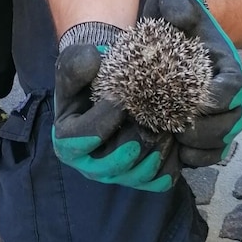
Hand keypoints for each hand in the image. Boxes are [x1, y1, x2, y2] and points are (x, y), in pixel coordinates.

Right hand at [52, 38, 178, 191]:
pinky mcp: (141, 180)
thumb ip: (75, 63)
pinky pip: (161, 179)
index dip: (106, 117)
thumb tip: (91, 61)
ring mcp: (117, 176)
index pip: (87, 137)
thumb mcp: (73, 66)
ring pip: (142, 172)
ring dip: (158, 144)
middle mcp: (91, 167)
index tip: (121, 98)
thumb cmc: (87, 80)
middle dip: (138, 132)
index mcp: (68, 143)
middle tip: (151, 109)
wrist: (110, 91)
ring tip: (165, 120)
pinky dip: (171, 160)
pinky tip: (173, 137)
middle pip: (119, 160)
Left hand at [141, 0, 241, 166]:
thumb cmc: (174, 16)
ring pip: (221, 141)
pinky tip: (176, 154)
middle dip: (206, 130)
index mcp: (224, 63)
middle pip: (230, 121)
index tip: (193, 102)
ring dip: (200, 147)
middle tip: (177, 129)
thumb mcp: (172, 0)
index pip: (233, 87)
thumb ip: (178, 3)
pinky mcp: (202, 127)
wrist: (171, 32)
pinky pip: (209, 153)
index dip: (218, 99)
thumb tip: (183, 20)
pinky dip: (197, 158)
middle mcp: (226, 92)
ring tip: (174, 143)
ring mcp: (217, 112)